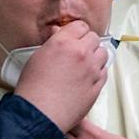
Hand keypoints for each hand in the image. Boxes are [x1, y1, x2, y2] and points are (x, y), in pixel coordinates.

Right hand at [15, 19, 110, 133]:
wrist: (40, 113)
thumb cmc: (33, 89)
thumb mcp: (37, 58)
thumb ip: (53, 43)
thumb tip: (60, 34)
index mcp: (64, 43)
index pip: (80, 26)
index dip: (76, 31)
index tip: (74, 36)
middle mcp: (82, 53)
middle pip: (94, 38)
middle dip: (86, 42)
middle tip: (78, 51)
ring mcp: (93, 69)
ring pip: (103, 53)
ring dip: (95, 56)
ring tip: (83, 64)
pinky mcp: (99, 83)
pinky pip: (104, 70)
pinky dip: (98, 70)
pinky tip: (87, 76)